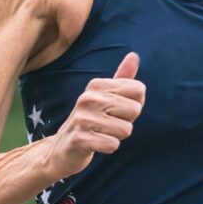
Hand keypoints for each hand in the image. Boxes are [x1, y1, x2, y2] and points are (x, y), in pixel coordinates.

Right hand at [44, 53, 145, 177]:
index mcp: (97, 85)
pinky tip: (95, 144)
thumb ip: (122, 78)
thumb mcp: (106, 97)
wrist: (63, 148)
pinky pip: (113, 144)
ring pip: (126, 130)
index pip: (139, 89)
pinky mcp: (79, 139)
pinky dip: (108, 148)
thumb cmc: (92, 120)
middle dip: (126, 122)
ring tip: (100, 134)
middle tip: (107, 124)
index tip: (117, 110)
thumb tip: (134, 55)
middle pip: (135, 109)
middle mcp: (88, 98)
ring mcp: (82, 118)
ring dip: (117, 136)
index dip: (134, 104)